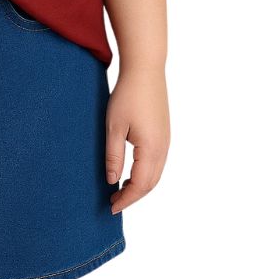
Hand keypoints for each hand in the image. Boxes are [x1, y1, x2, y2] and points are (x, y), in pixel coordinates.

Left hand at [106, 65, 169, 214]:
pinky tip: (132, 172)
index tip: (112, 208)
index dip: (126, 199)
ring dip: (140, 186)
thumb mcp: (114, 127)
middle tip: (114, 202)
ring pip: (156, 174)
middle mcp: (163, 148)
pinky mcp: (164, 133)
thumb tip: (112, 181)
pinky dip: (146, 174)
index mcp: (152, 149)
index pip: (140, 185)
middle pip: (151, 183)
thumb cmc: (127, 96)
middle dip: (133, 196)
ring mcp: (166, 140)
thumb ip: (113, 156)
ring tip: (121, 190)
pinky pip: (158, 162)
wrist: (146, 70)